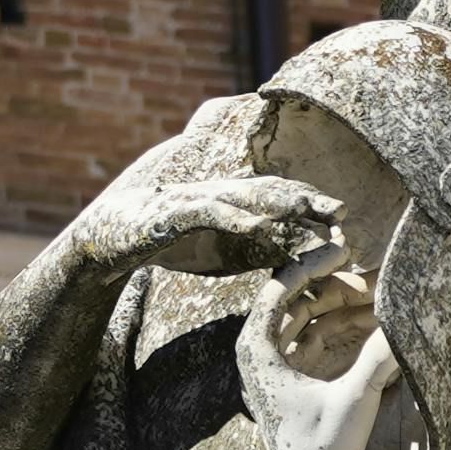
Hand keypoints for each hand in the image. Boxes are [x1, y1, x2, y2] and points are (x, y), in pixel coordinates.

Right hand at [68, 109, 339, 279]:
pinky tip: (255, 225)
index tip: (343, 217)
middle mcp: (219, 196)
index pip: (278, 198)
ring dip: (278, 203)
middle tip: (343, 211)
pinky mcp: (173, 214)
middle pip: (270, 193)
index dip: (310, 204)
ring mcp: (196, 201)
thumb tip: (291, 256)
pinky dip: (232, 218)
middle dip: (307, 200)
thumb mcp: (215, 251)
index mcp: (231, 204)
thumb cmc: (165, 243)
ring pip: (243, 197)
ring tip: (309, 210)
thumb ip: (250, 249)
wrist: (107, 237)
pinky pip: (207, 213)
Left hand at [236, 278, 397, 449]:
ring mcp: (279, 365)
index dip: (311, 264)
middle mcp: (261, 356)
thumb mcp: (354, 400)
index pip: (277, 290)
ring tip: (383, 295)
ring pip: (312, 318)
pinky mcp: (299, 377)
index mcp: (257, 354)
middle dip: (337, 285)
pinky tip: (376, 320)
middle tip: (374, 273)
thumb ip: (381, 359)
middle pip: (298, 300)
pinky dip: (346, 326)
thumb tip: (407, 324)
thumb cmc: (328, 449)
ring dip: (346, 305)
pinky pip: (321, 337)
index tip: (345, 249)